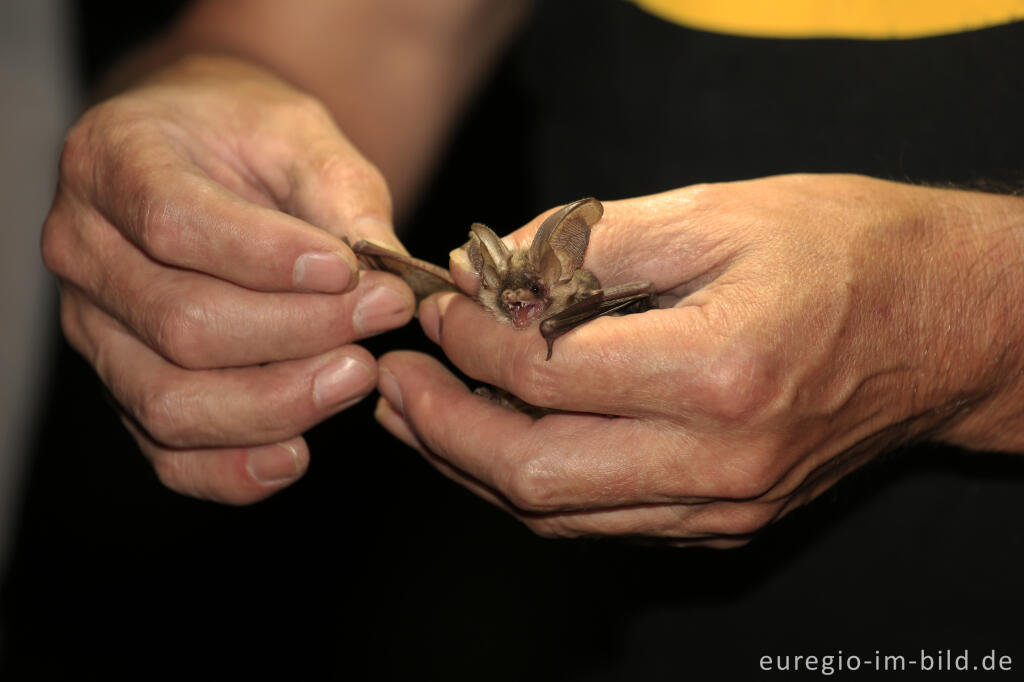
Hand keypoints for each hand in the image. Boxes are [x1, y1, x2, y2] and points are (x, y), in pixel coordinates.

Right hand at [41, 55, 415, 503]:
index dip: (268, 258)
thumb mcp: (298, 131)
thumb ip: (341, 189)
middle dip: (299, 333)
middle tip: (382, 315)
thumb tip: (389, 265)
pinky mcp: (125, 385)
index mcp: (112, 162)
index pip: (173, 224)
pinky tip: (298, 454)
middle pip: (182, 324)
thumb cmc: (248, 137)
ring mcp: (97, 329)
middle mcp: (85, 251)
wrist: (203, 155)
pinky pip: (165, 453)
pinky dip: (232, 470)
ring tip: (357, 375)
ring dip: (278, 403)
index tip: (351, 270)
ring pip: (170, 401)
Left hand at [373, 175, 1023, 545]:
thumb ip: (585, 245)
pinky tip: (498, 441)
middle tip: (391, 385)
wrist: (946, 327)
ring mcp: (724, 505)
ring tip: (419, 417)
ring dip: (472, 467)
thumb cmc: (844, 252)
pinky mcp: (726, 522)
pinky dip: (534, 486)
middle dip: (440, 429)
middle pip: (530, 473)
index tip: (435, 308)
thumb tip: (485, 272)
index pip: (541, 375)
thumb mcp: (712, 214)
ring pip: (557, 513)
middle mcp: (719, 460)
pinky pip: (601, 521)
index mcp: (718, 372)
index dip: (466, 341)